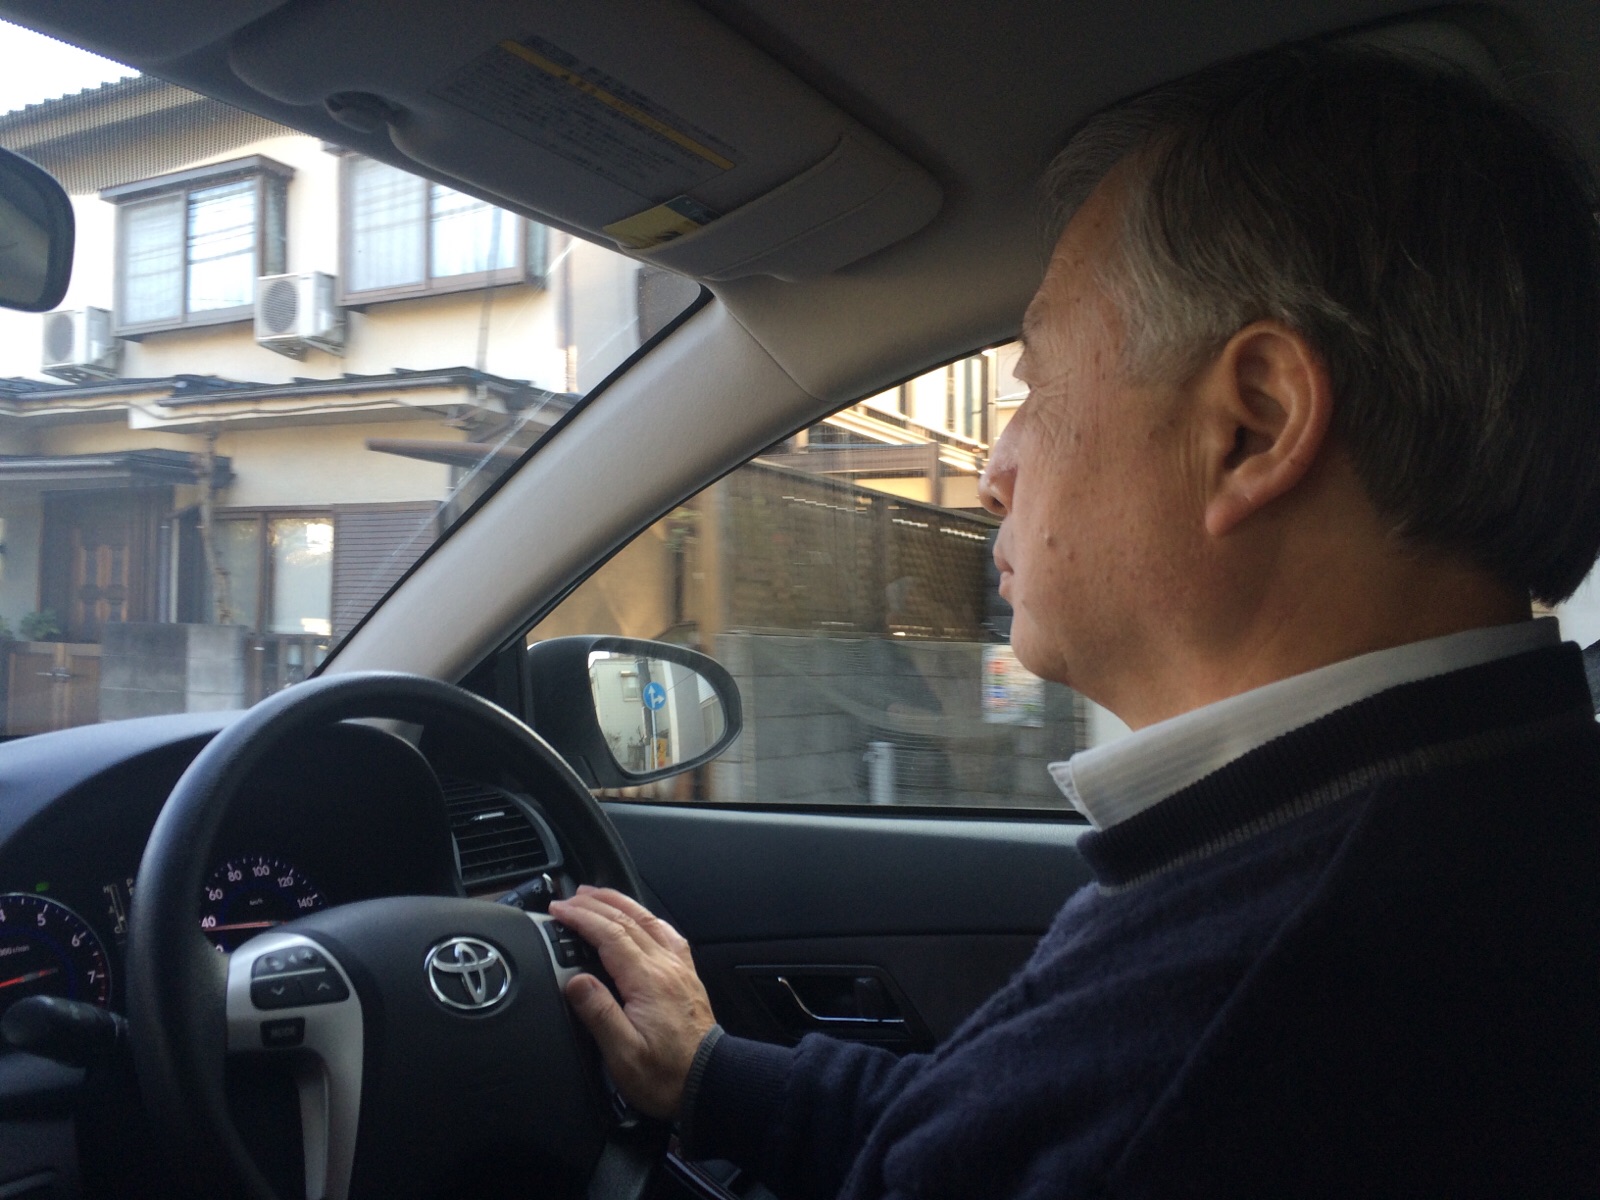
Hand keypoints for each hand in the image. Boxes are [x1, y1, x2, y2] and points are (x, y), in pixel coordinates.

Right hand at [547, 886, 714, 1119]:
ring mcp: (680, 969)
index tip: (559, 910)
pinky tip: (642, 918)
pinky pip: (667, 935)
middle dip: (595, 904)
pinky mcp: (687, 977)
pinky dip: (648, 919)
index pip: (609, 935)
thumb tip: (575, 982)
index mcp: (648, 981)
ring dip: (621, 904)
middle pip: (628, 921)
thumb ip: (598, 1013)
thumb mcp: (623, 1053)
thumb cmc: (666, 1076)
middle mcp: (666, 967)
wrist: (709, 1083)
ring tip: (598, 896)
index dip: (581, 918)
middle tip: (569, 898)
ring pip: (648, 922)